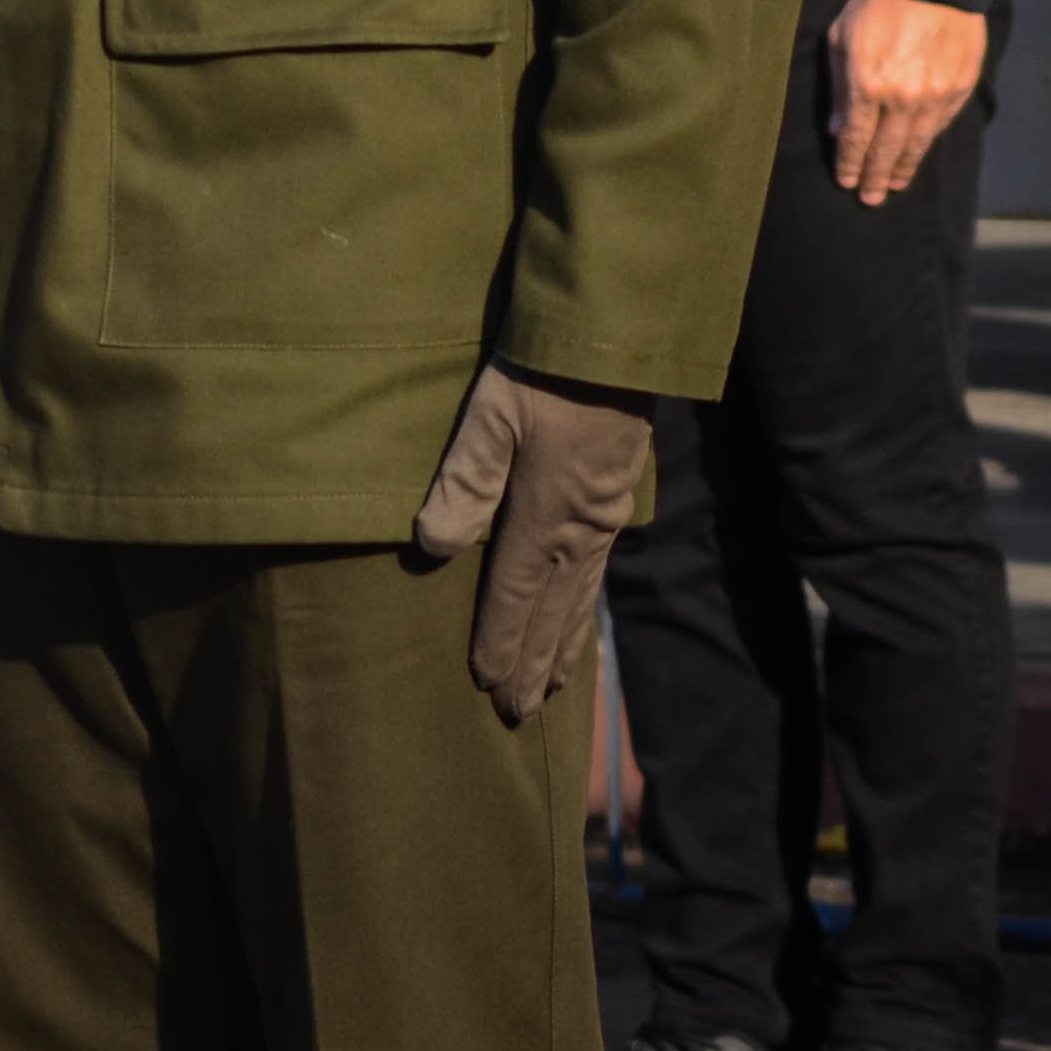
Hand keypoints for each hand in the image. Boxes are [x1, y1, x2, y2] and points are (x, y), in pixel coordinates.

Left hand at [409, 359, 651, 724]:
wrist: (617, 337)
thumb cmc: (543, 369)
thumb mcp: (491, 413)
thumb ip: (464, 480)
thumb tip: (433, 546)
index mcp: (545, 514)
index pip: (514, 594)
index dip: (498, 642)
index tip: (484, 686)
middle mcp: (581, 529)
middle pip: (552, 613)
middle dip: (532, 664)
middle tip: (516, 713)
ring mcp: (605, 518)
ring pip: (580, 600)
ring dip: (562, 648)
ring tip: (548, 690)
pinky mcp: (618, 500)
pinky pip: (598, 574)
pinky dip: (585, 611)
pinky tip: (578, 621)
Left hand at [825, 0, 989, 204]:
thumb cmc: (878, 5)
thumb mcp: (841, 38)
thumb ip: (840, 88)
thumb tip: (838, 129)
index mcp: (869, 86)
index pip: (857, 139)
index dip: (850, 164)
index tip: (846, 182)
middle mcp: (903, 99)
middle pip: (887, 150)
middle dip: (876, 177)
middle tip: (870, 199)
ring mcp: (935, 96)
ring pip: (917, 144)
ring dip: (904, 168)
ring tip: (895, 186)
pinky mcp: (959, 89)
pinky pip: (941, 126)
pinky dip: (927, 143)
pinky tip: (918, 152)